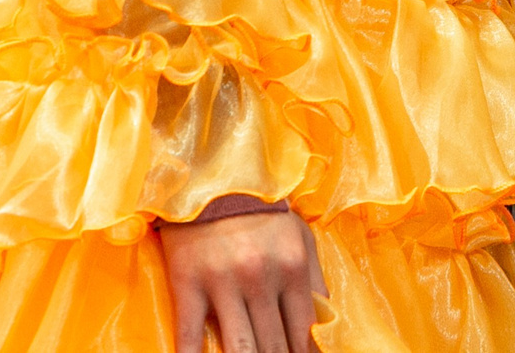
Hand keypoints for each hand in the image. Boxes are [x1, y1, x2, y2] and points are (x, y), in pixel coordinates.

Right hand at [159, 205, 324, 352]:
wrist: (214, 178)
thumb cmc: (262, 211)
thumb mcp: (300, 237)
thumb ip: (315, 280)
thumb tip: (325, 321)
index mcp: (293, 267)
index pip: (305, 329)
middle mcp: (261, 278)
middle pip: (274, 344)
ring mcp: (223, 283)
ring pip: (239, 347)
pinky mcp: (188, 285)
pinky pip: (190, 336)